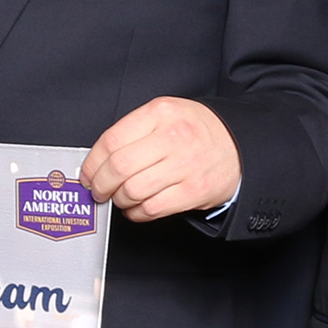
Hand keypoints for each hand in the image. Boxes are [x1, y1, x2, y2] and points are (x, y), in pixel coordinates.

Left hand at [82, 96, 240, 221]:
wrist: (240, 146)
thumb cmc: (197, 131)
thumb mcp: (166, 114)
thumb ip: (134, 131)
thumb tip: (97, 159)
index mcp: (160, 113)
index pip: (111, 140)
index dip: (92, 163)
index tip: (87, 174)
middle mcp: (172, 137)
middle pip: (119, 167)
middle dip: (100, 185)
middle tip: (98, 190)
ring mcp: (185, 165)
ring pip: (132, 190)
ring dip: (119, 199)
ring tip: (119, 198)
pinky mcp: (194, 191)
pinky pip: (152, 208)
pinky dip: (137, 213)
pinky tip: (136, 208)